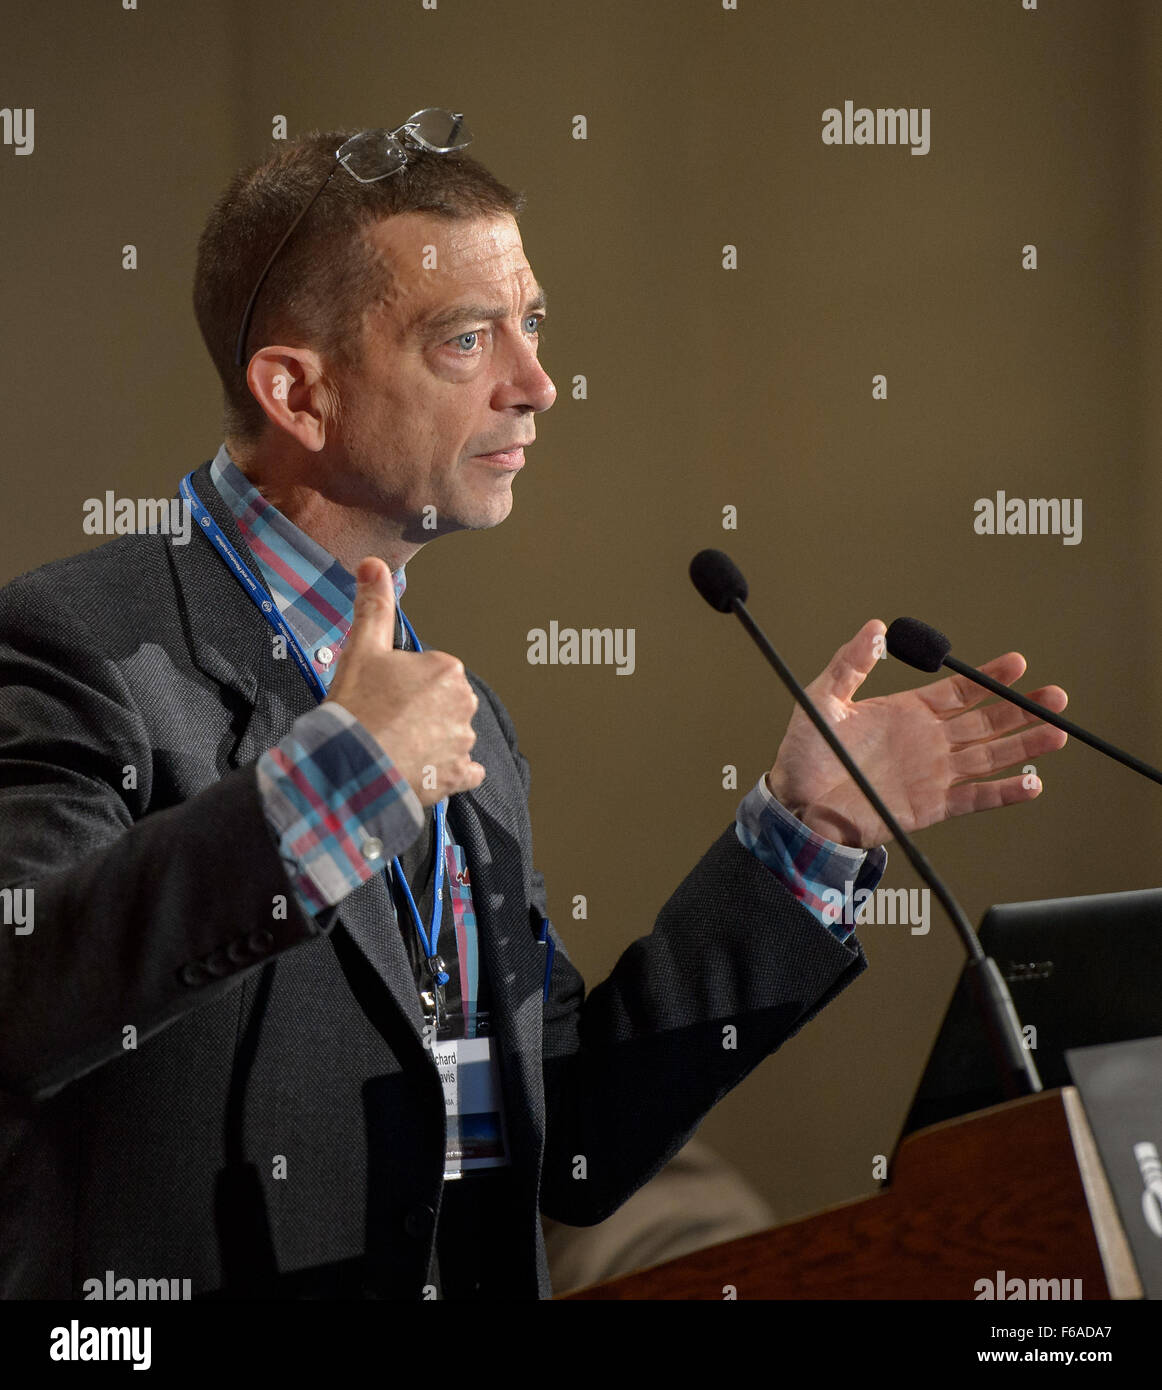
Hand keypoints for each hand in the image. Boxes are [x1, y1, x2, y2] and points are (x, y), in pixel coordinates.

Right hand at [325, 557, 485, 806]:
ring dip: (430, 741)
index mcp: (447, 669)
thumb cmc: (355, 709)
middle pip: (443, 703)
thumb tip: (374, 565)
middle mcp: (464, 703)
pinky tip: (425, 769)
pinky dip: (449, 771)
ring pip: (451, 735)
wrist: (349, 767)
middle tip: (385, 720)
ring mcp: (463, 741)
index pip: (430, 672)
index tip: (382, 694)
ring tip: (394, 746)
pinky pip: (466, 771)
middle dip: (420, 711)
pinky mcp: (459, 775)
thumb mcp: (360, 649)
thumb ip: (373, 606)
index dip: (403, 684)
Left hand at [766, 619, 1068, 848]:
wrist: (797, 805)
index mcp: (906, 713)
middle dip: (1020, 708)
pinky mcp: (931, 806)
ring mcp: (932, 774)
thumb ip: (850, 664)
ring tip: (1057, 733)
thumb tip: (875, 628)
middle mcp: (926, 741)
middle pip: (985, 721)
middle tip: (1055, 697)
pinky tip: (1032, 784)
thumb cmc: (805, 755)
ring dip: (1024, 746)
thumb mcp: (822, 699)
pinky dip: (1005, 792)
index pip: (959, 691)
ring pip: (989, 756)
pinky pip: (976, 798)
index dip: (989, 677)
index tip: (1017, 663)